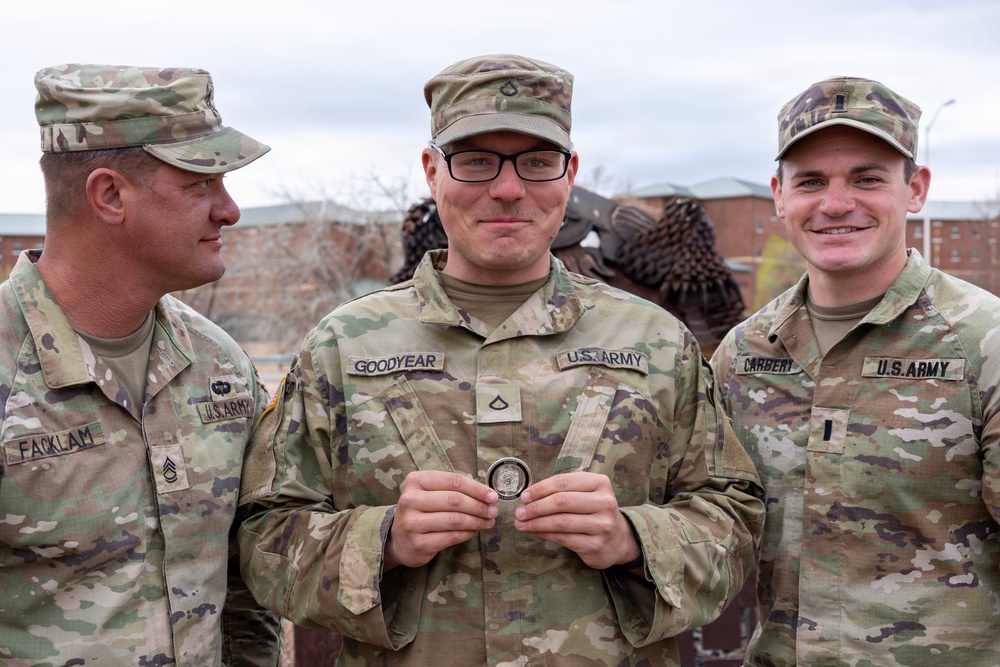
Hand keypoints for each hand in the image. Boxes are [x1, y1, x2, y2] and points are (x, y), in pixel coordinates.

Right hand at [384, 470, 497, 569]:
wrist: (399, 540)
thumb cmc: (421, 510)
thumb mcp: (430, 492)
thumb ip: (454, 489)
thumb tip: (487, 495)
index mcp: (415, 481)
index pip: (453, 481)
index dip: (476, 488)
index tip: (492, 496)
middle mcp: (410, 500)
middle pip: (454, 500)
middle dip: (479, 506)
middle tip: (493, 511)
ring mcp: (412, 523)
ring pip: (455, 520)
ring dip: (477, 521)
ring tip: (489, 522)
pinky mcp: (419, 543)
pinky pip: (451, 536)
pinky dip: (468, 533)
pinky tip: (475, 531)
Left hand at [513, 472, 640, 569]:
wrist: (619, 539)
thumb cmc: (594, 511)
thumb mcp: (585, 493)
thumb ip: (562, 490)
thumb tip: (529, 496)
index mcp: (600, 483)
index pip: (563, 482)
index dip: (540, 488)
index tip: (524, 496)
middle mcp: (604, 503)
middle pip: (561, 502)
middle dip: (536, 507)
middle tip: (519, 512)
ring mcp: (601, 525)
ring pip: (561, 522)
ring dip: (536, 523)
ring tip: (521, 524)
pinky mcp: (595, 545)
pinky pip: (563, 538)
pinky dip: (545, 534)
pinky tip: (535, 532)